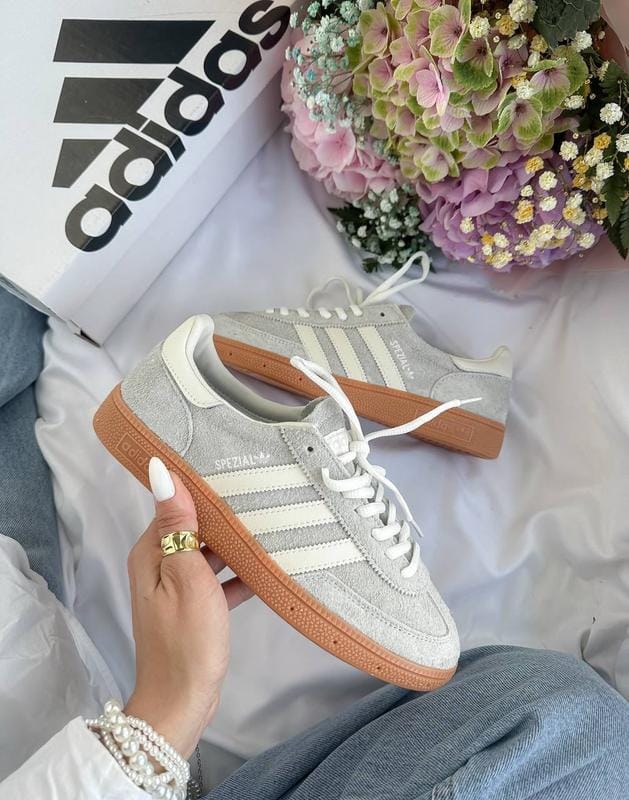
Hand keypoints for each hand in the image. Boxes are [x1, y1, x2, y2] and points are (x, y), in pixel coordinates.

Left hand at [124, 457, 252, 757]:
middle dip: (223, 514)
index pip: (173, 504)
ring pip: (208, 553)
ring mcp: (177, 588)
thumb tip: (160, 470)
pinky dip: (237, 575)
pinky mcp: (194, 608)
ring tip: (269, 526)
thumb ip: (178, 523)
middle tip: (260, 494)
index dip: (201, 487)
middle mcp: (160, 565)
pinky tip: (266, 569)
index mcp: (151, 552)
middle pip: (193, 527)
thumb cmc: (186, 638)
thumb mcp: (187, 575)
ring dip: (234, 544)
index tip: (233, 469)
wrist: (183, 702)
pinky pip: (217, 580)